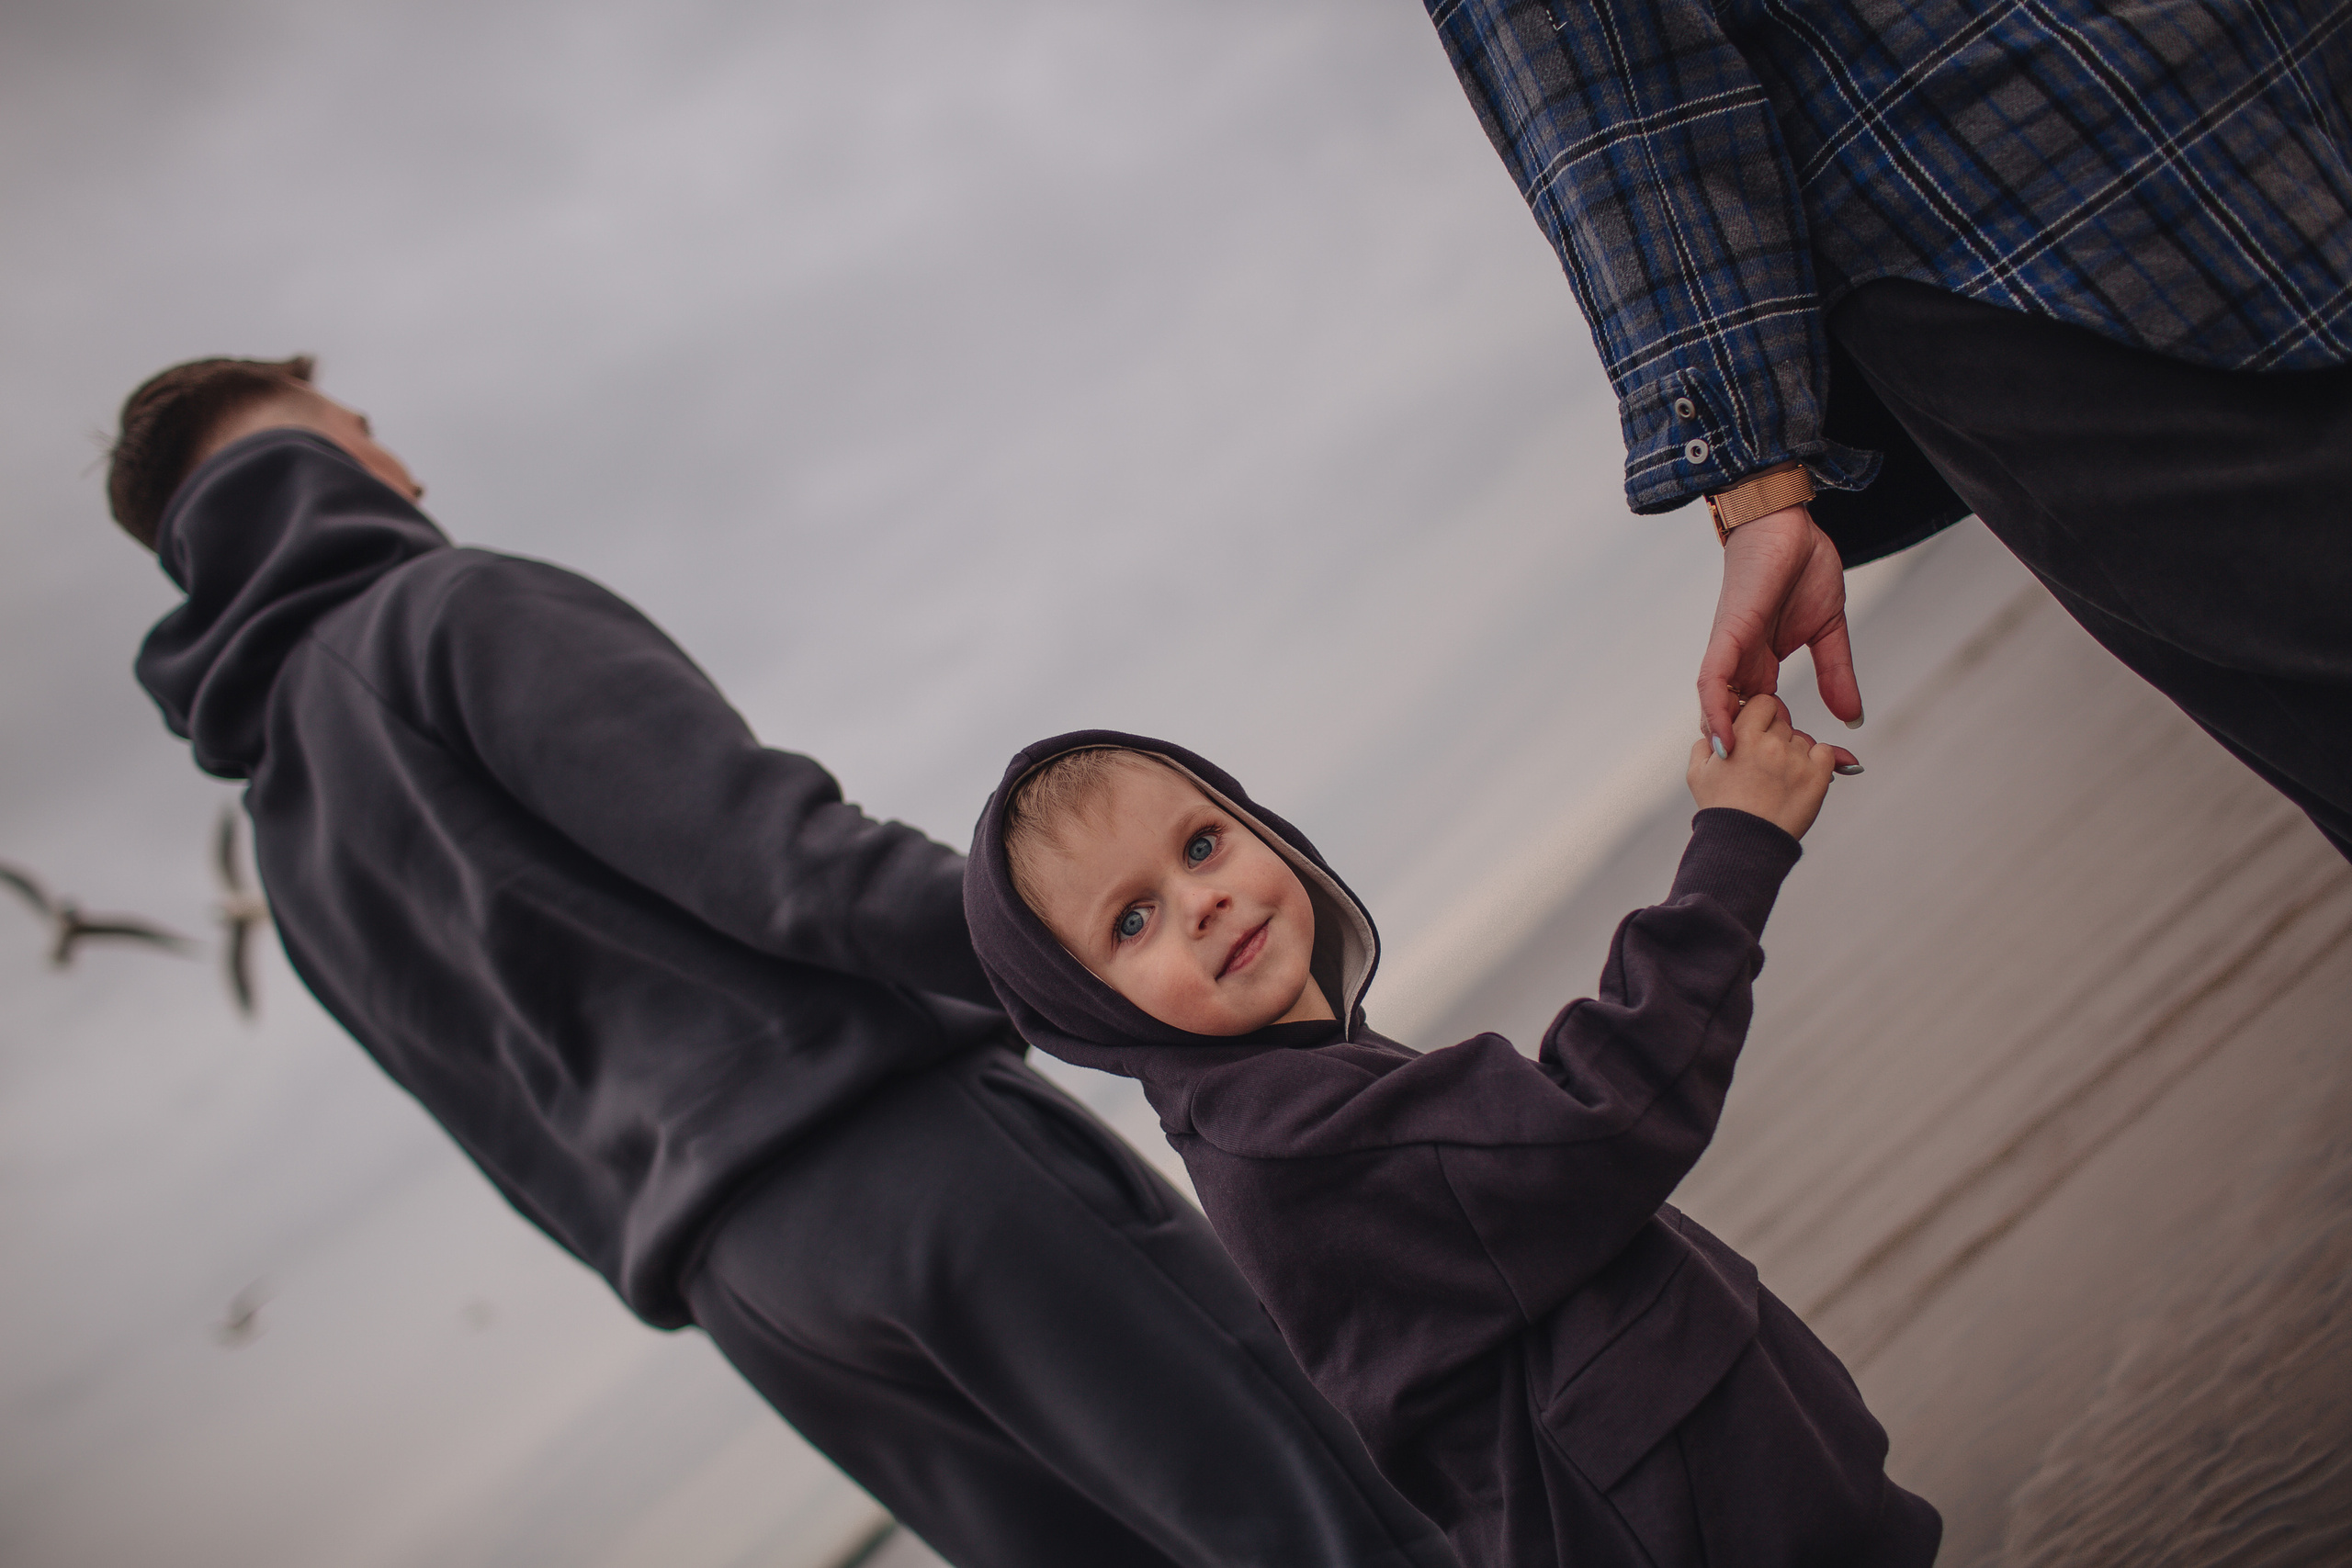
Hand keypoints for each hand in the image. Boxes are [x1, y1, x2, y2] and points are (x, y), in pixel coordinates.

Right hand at [1686, 694, 1840, 840]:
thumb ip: (1704, 745)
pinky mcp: (1817, 777)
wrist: (1745, 844)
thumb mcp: (1697, 773)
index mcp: (1742, 736)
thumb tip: (1714, 734)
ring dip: (1794, 753)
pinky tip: (1802, 776)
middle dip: (1775, 737)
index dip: (1761, 716)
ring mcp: (1797, 760)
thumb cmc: (1721, 810)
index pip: (1764, 703)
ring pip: (1802, 740)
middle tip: (1764, 764)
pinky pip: (1825, 753)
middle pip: (1783, 723)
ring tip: (1778, 780)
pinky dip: (1818, 761)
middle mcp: (1772, 743)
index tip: (1757, 733)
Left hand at [1697, 504, 1862, 755]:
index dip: (1784, 747)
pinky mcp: (1728, 634)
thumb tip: (1853, 717)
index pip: (1767, 718)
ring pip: (1717, 706)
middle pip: (1737, 721)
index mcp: (1761, 665)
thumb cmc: (1802, 567)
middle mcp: (1740, 663)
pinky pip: (1712, 679)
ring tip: (1736, 779)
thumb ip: (1836, 673)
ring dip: (1726, 741)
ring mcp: (1731, 649)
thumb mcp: (1827, 632)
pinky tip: (1723, 739)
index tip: (1810, 775)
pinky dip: (1715, 709)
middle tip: (1770, 794)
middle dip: (1755, 756)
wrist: (1788, 521)